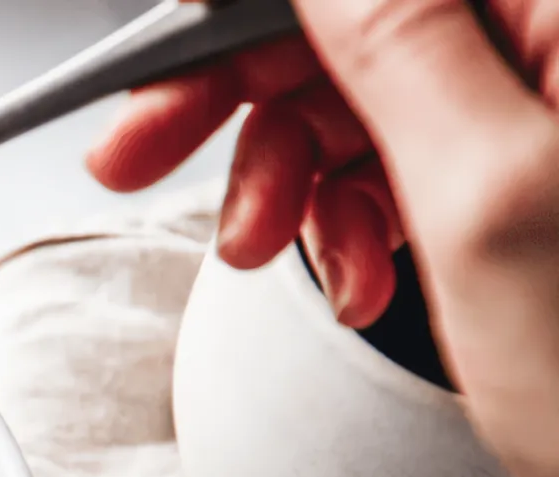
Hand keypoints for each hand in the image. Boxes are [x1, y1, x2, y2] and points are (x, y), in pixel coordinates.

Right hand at [87, 0, 558, 476]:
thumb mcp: (487, 202)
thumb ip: (396, 43)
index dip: (245, 22)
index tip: (153, 75)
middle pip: (367, 22)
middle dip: (250, 95)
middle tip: (135, 159)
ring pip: (377, 91)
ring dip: (297, 173)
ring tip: (267, 257)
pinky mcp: (548, 179)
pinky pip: (418, 157)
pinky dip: (357, 216)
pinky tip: (354, 275)